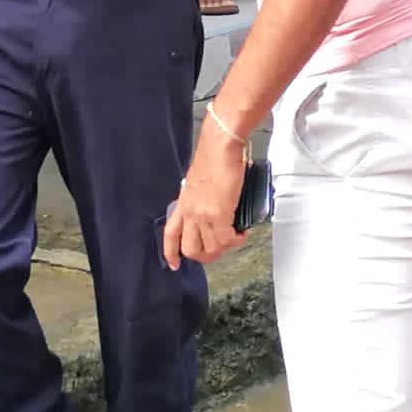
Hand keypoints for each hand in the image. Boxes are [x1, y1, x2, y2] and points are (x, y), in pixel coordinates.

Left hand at [163, 113, 247, 269]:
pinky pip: (226, 240)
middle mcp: (189, 211)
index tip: (174, 264)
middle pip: (190, 249)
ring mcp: (202, 215)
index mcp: (183, 203)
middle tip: (220, 249)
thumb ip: (201, 199)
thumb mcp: (198, 182)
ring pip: (211, 248)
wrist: (221, 147)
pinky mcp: (218, 214)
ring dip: (225, 248)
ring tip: (234, 238)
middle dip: (206, 256)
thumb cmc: (213, 157)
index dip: (170, 253)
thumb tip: (214, 208)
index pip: (170, 234)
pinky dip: (236, 241)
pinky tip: (241, 233)